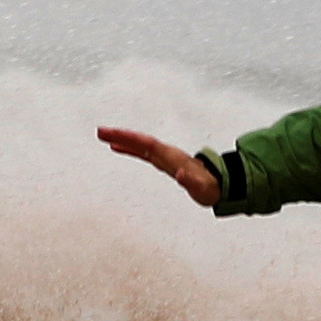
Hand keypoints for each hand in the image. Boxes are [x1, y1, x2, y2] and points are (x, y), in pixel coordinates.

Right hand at [96, 126, 221, 209]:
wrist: (220, 186)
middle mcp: (167, 153)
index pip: (146, 144)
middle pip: (140, 141)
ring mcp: (165, 157)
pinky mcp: (163, 162)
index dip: (129, 139)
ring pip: (139, 145)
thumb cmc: (210, 188)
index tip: (112, 136)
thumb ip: (191, 182)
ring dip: (122, 140)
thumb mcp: (201, 189)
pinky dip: (129, 149)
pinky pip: (142, 152)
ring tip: (104, 137)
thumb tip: (181, 175)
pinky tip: (118, 148)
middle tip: (100, 132)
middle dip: (120, 135)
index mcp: (171, 157)